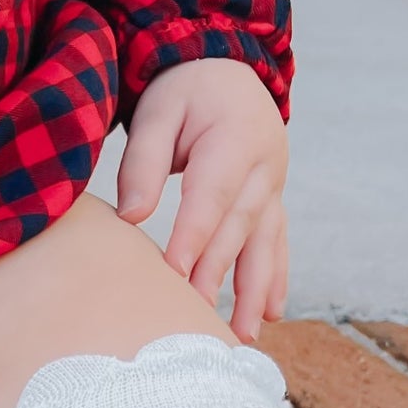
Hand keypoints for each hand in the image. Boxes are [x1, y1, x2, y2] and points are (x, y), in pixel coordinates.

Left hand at [115, 58, 288, 342]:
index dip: (192, 239)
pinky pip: (277, 244)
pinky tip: (269, 315)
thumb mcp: (158, 112)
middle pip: (235, 230)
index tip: (172, 278)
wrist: (226, 70)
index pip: (209, 198)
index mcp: (234, 140)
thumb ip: (143, 161)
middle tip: (195, 322)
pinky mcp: (272, 201)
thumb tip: (131, 217)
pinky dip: (274, 279)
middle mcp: (264, 167)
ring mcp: (273, 186)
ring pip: (263, 244)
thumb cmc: (184, 92)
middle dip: (216, 278)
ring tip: (241, 337)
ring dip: (253, 292)